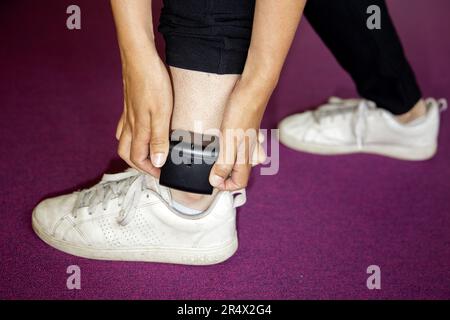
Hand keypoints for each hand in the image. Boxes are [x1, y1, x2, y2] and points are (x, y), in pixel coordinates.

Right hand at [116, 55, 172, 176]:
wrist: (139, 57)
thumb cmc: (152, 83)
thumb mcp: (161, 113)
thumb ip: (159, 139)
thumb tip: (158, 162)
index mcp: (138, 129)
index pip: (138, 159)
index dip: (150, 170)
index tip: (162, 175)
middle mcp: (129, 124)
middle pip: (127, 152)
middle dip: (139, 165)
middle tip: (153, 168)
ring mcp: (127, 113)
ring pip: (124, 139)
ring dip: (133, 150)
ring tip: (147, 154)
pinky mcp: (129, 103)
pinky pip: (125, 125)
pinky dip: (131, 135)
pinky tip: (139, 130)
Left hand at [209, 78, 270, 190]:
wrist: (252, 89)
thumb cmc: (241, 112)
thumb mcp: (228, 142)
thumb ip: (223, 163)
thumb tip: (215, 181)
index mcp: (246, 158)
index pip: (239, 183)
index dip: (224, 186)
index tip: (211, 180)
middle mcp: (250, 152)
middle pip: (240, 173)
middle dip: (225, 174)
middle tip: (210, 167)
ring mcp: (250, 141)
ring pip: (241, 160)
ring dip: (229, 161)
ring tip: (214, 155)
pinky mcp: (248, 131)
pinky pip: (241, 146)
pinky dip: (231, 147)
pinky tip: (222, 139)